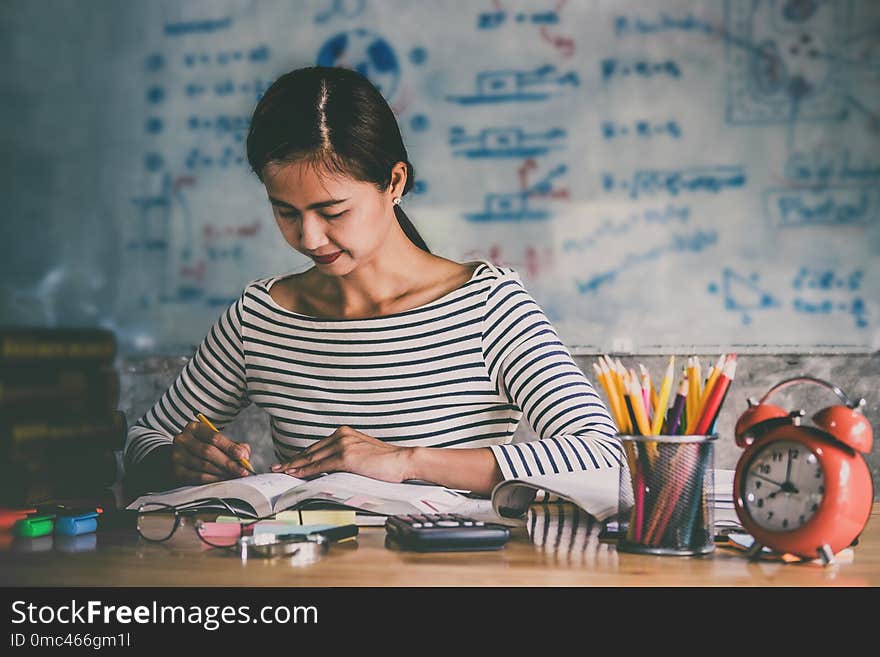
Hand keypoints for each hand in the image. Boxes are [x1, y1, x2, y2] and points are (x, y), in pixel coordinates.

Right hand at [170, 420, 252, 484]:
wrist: (182, 457)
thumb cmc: (204, 447)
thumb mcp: (218, 441)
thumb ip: (234, 445)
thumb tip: (244, 454)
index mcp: (194, 428)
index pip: (214, 437)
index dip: (230, 447)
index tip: (242, 456)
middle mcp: (182, 439)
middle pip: (208, 451)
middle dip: (228, 463)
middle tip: (242, 470)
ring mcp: (177, 455)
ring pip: (204, 466)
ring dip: (222, 473)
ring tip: (234, 476)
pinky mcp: (176, 471)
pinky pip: (198, 477)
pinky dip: (213, 480)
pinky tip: (223, 480)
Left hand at [270, 426, 411, 482]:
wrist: (403, 461)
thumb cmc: (386, 461)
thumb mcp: (361, 454)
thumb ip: (344, 456)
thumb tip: (327, 467)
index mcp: (344, 432)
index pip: (317, 446)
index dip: (301, 455)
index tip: (289, 461)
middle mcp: (341, 435)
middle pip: (311, 451)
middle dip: (293, 460)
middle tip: (277, 467)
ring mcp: (343, 445)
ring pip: (312, 458)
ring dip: (294, 466)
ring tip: (281, 472)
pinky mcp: (345, 457)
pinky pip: (320, 466)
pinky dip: (305, 471)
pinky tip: (295, 475)